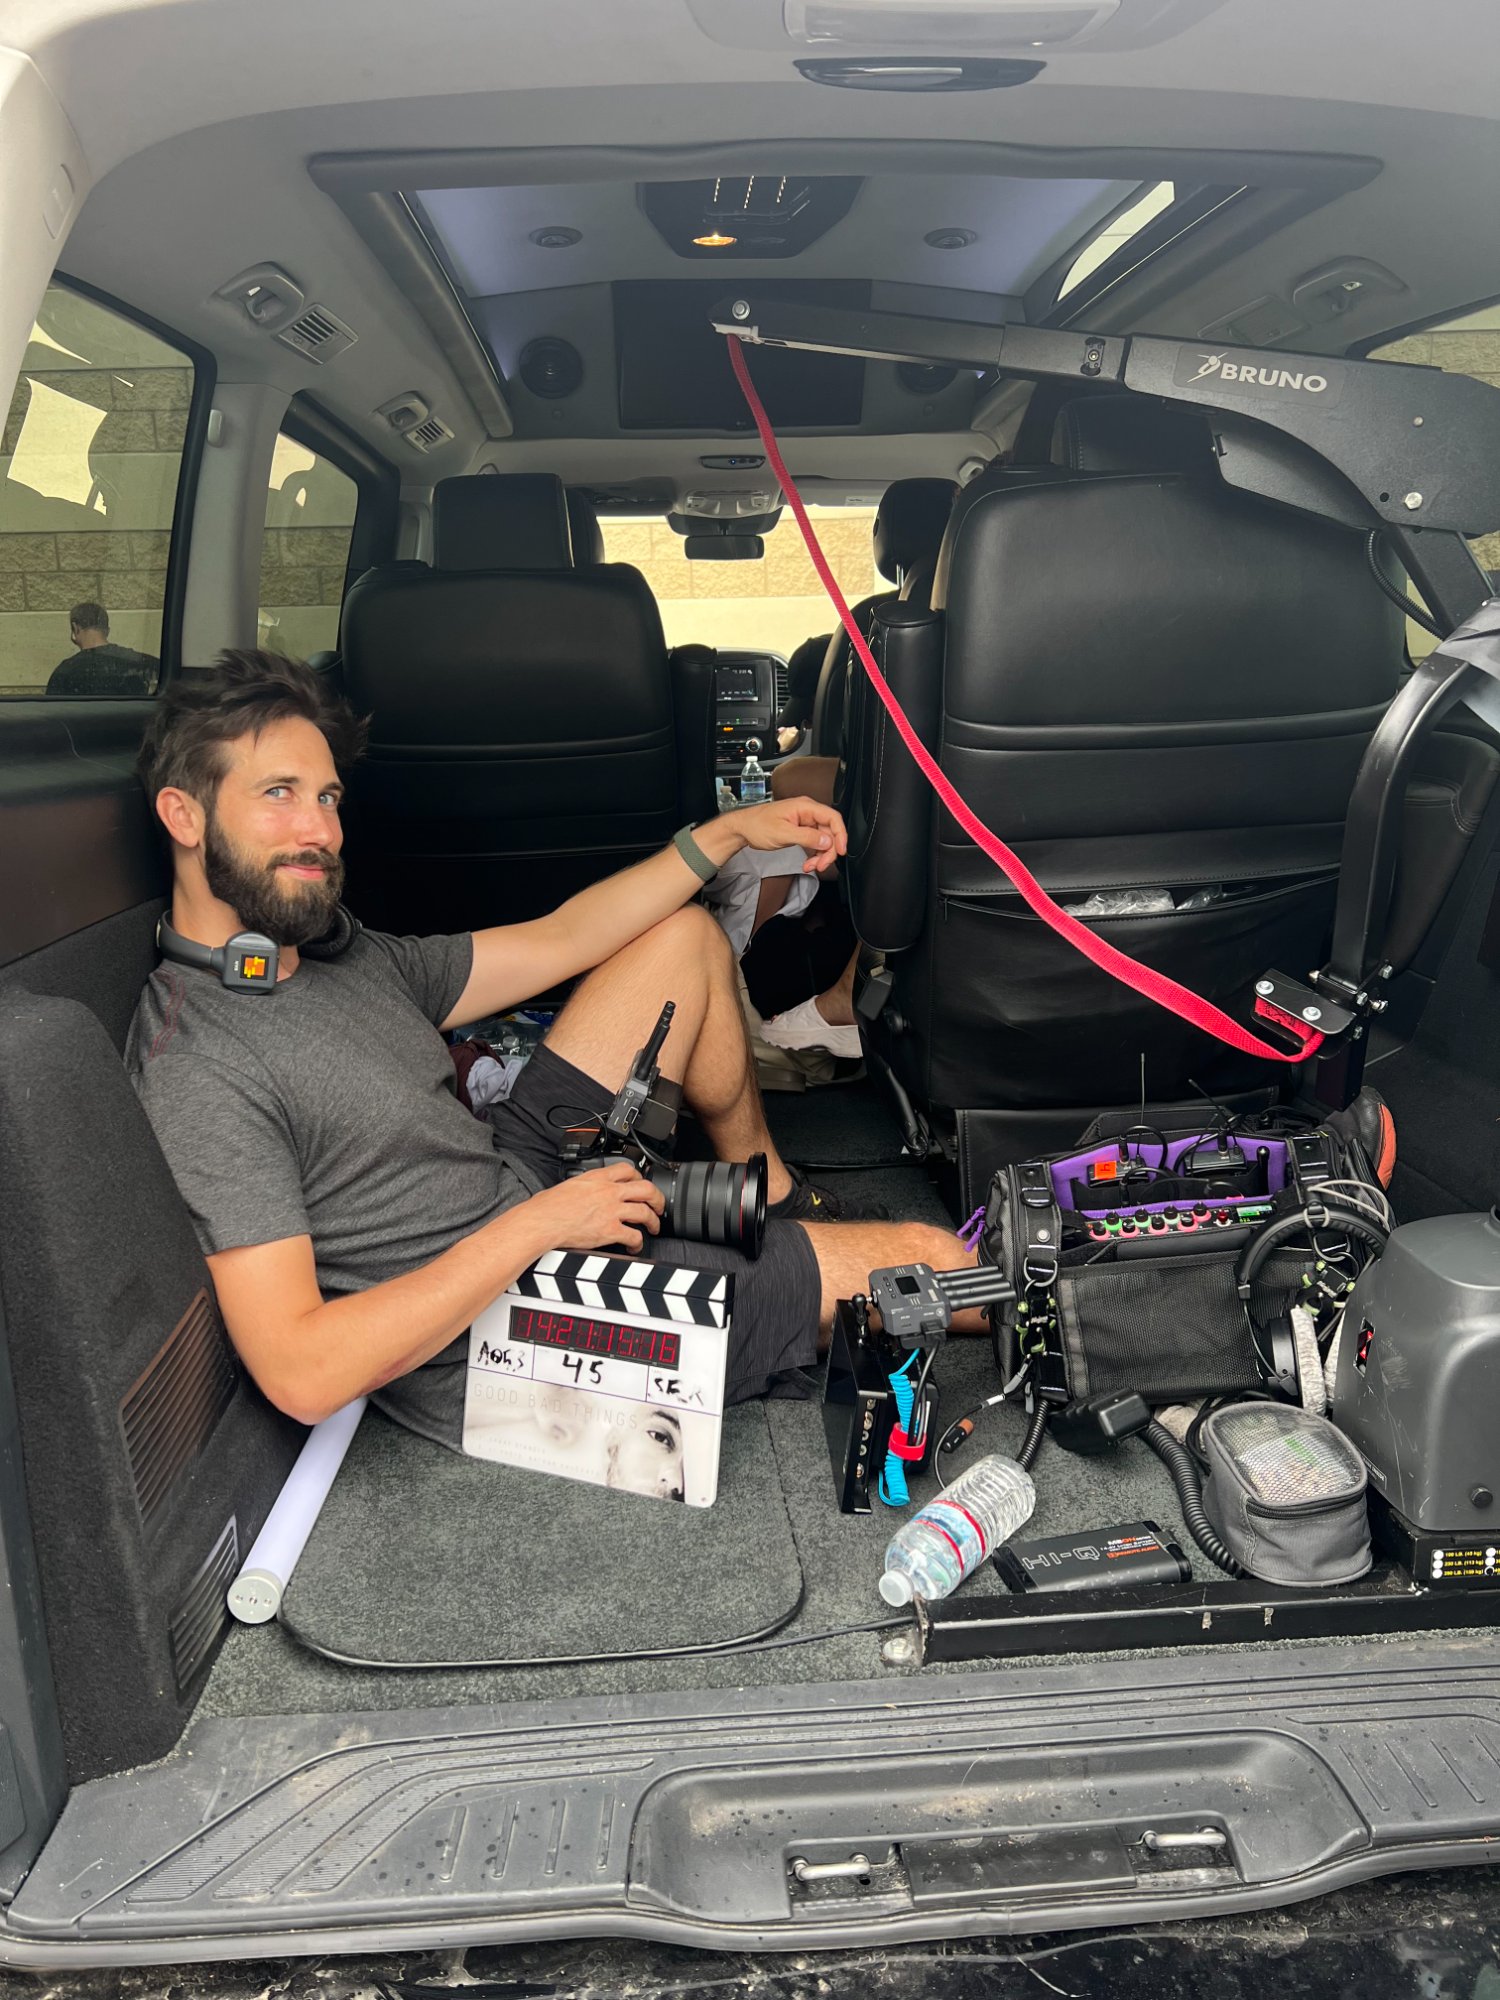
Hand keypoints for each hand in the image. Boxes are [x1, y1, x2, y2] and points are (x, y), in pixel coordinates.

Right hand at [514, 1161, 665, 1254]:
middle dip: (657, 1198)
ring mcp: (611, 1211)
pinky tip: (634, 1246)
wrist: (541, 1221)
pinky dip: (638, 1243)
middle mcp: (608, 1192)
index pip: (627, 1169)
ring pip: (645, 1212)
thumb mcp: (570, 1184)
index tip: (641, 1184)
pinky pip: (634, 1235)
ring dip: (653, 1221)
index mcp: (597, 1178)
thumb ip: (584, 1185)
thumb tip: (585, 1190)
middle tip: (659, 1206)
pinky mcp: (610, 1230)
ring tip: (653, 1227)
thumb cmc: (548, 1206)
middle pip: (646, 1189)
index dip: (639, 1177)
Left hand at [733, 795, 847, 875]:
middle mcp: (807, 812)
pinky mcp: (801, 831)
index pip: (832, 818)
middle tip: (821, 865)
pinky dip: (814, 855)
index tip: (841, 850)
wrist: (742, 829)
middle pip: (830, 832)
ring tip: (811, 866)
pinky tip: (808, 863)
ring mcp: (804, 822)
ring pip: (823, 840)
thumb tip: (827, 841)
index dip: (840, 835)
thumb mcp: (783, 833)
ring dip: (821, 856)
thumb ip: (807, 837)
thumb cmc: (757, 826)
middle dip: (828, 851)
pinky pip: (814, 843)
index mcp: (805, 807)